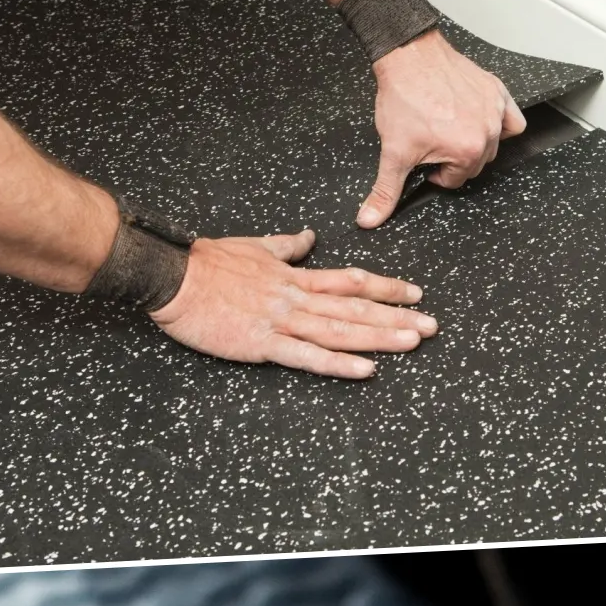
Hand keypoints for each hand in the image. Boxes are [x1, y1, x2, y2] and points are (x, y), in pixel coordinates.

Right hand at [149, 228, 434, 378]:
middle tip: (432, 325)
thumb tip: (309, 236)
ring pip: (340, 331)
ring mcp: (282, 321)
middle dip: (397, 316)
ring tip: (413, 341)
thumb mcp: (254, 246)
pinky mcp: (263, 343)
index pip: (351, 281)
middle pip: (356, 308)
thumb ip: (285, 246)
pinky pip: (307, 356)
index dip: (385, 288)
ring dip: (379, 337)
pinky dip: (338, 364)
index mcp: (294, 277)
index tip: (415, 293)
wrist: (173, 277)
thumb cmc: (207, 263)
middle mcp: (296, 298)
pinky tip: (365, 370)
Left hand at [358, 29, 526, 226]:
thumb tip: (370, 220)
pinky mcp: (497, 91)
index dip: (434, 172)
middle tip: (432, 142)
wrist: (408, 55)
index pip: (454, 181)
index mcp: (467, 151)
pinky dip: (500, 124)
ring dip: (473, 143)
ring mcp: (495, 110)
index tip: (423, 157)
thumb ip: (385, 190)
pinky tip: (477, 120)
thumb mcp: (392, 152)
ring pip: (493, 145)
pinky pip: (513, 119)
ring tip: (449, 129)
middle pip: (474, 165)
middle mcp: (487, 132)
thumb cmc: (404, 97)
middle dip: (453, 159)